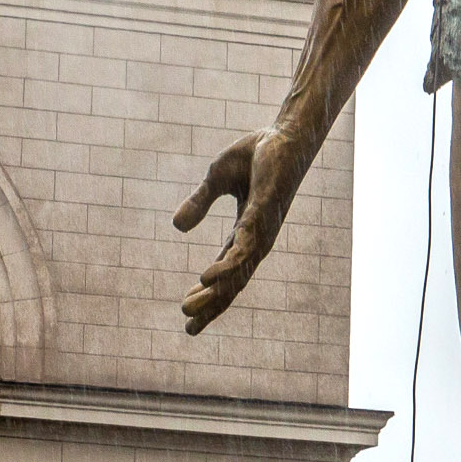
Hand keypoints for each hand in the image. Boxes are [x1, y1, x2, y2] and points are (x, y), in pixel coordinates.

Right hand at [174, 127, 316, 333]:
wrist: (282, 134)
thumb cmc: (255, 156)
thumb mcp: (215, 180)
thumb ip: (199, 203)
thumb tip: (177, 227)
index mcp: (244, 233)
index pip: (225, 274)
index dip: (207, 296)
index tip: (189, 319)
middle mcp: (255, 239)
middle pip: (232, 283)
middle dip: (210, 306)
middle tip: (189, 327)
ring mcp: (261, 230)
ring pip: (236, 273)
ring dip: (213, 293)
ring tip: (188, 308)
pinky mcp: (264, 215)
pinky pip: (243, 247)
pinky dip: (226, 266)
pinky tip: (206, 277)